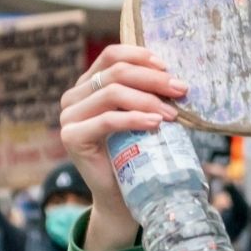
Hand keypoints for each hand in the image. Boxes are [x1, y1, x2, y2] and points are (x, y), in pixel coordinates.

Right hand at [58, 44, 186, 250]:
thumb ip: (150, 94)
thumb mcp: (145, 116)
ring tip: (172, 113)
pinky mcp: (71, 137)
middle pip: (115, 73)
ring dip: (148, 100)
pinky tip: (155, 123)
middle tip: (181, 90)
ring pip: (111, 93)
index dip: (140, 56)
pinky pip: (107, 120)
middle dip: (153, 80)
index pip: (111, 56)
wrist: (124, 195)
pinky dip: (134, 118)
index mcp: (90, 85)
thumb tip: (181, 79)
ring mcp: (69, 116)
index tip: (168, 66)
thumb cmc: (139, 153)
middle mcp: (75, 96)